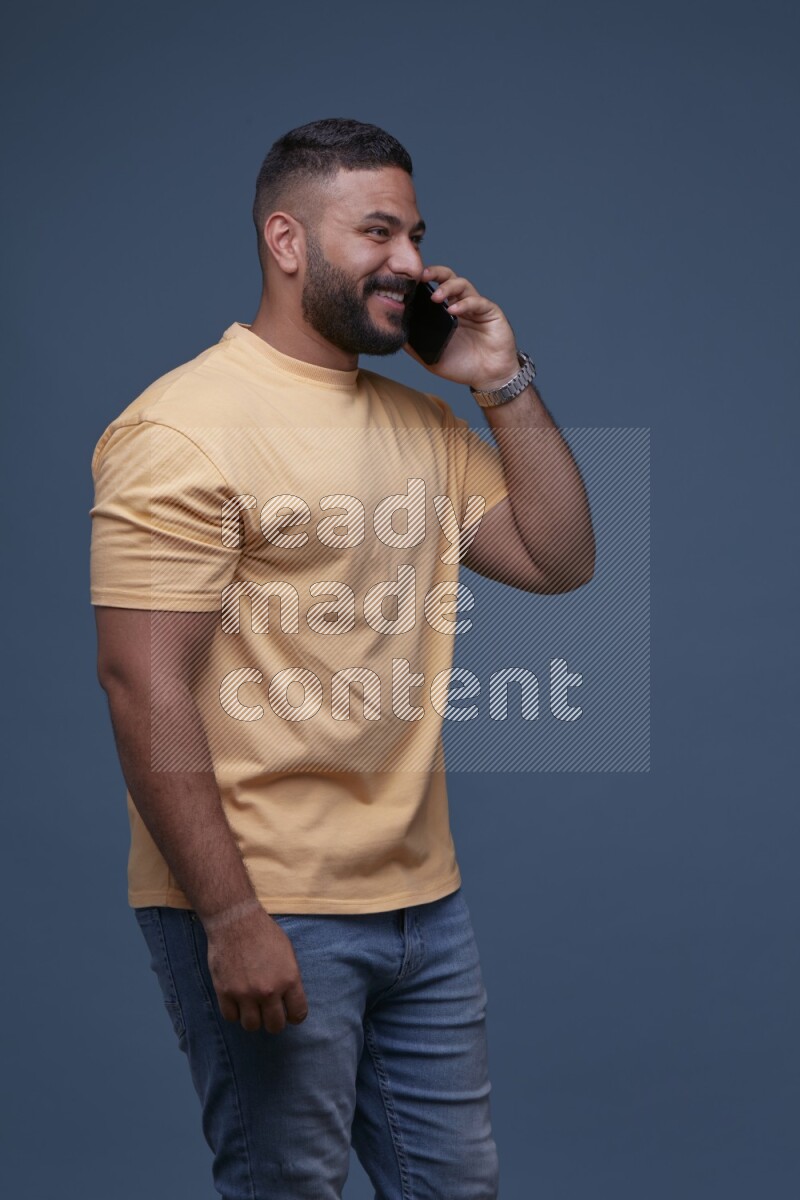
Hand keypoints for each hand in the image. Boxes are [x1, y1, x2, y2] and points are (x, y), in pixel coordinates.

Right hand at [204, 905, 308, 1032]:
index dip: (294, 1016)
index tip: (289, 1013)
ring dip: (253, 1018)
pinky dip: (234, 1013)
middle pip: (275, 1026)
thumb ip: (289, 979)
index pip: (298, 1014)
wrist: (236, 921)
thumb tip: (289, 999)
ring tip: (252, 1007)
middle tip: (269, 1012)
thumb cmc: (264, 933)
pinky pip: (231, 1017)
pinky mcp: (225, 992)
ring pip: (252, 1026)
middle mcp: (268, 991)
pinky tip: (237, 1002)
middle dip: (274, 1021)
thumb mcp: (287, 953)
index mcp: (289, 979)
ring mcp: (245, 994)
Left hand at [404, 265, 519, 390]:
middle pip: (448, 278)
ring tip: (436, 296)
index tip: (408, 282)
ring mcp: (475, 307)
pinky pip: (477, 302)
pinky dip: (465, 304)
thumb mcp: (431, 357)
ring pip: (462, 285)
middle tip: (422, 276)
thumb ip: (414, 346)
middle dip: (435, 273)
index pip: (433, 287)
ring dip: (448, 287)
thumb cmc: (462, 366)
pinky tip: (454, 310)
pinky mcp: (490, 312)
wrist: (488, 377)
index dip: (422, 281)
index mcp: (445, 311)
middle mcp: (460, 304)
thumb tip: (394, 334)